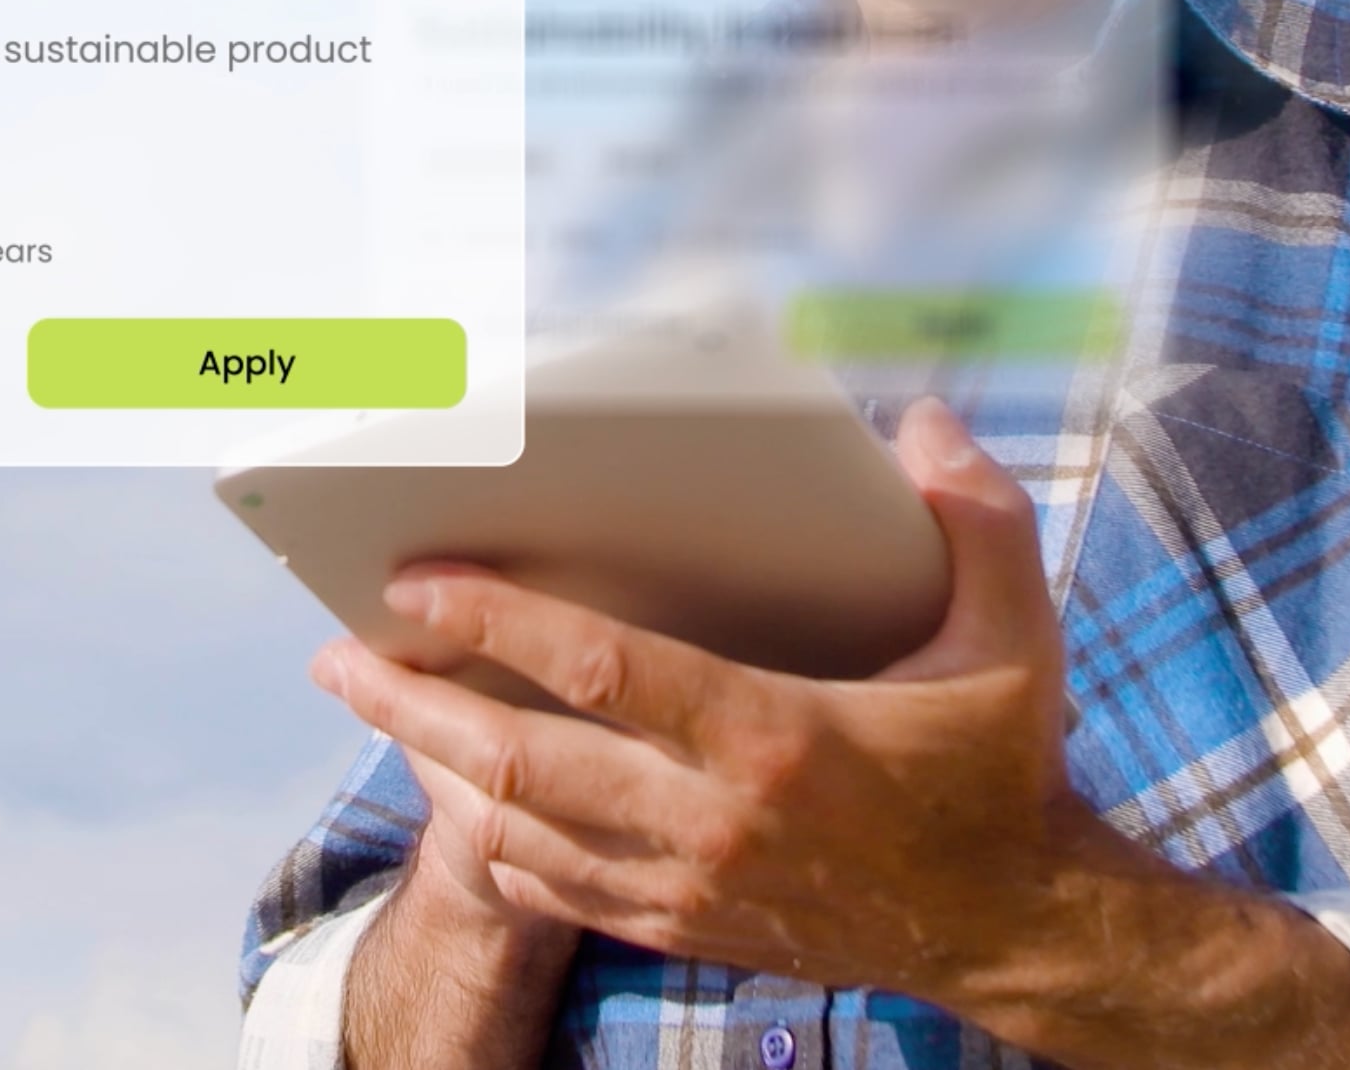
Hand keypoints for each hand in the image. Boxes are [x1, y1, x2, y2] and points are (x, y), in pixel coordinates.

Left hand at [308, 397, 1349, 1067]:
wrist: (1014, 925)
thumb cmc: (999, 767)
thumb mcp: (1013, 637)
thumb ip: (978, 518)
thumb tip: (929, 420)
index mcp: (772, 736)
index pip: (598, 670)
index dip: (496, 622)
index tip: (415, 578)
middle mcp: (711, 821)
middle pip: (516, 761)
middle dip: (410, 702)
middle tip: (335, 651)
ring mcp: (689, 887)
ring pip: (515, 832)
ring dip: (430, 768)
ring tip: (371, 704)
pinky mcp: (687, 929)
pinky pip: (553, 890)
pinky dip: (488, 838)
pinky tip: (455, 792)